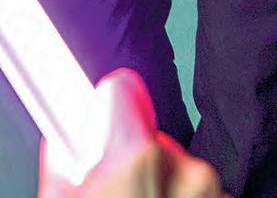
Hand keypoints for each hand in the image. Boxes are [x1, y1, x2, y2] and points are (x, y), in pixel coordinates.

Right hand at [39, 71, 225, 197]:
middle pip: (150, 137)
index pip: (122, 88)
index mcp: (140, 156)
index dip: (105, 106)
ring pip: (177, 166)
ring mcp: (214, 193)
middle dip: (135, 159)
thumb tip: (62, 136)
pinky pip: (200, 192)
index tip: (100, 115)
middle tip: (119, 192)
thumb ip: (63, 160)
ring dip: (163, 184)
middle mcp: (186, 169)